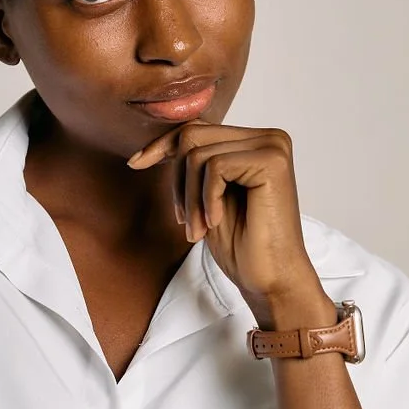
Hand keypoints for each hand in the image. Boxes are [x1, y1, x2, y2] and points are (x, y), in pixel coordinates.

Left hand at [126, 120, 323, 309]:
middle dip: (178, 182)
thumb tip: (159, 143)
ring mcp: (273, 146)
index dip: (162, 146)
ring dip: (189, 199)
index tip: (135, 164)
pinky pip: (215, 167)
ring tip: (198, 230)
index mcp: (254, 142)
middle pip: (192, 137)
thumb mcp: (206, 196)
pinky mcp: (272, 162)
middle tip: (184, 222)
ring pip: (198, 154)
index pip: (196, 128)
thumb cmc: (241, 244)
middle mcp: (267, 138)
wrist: (270, 280)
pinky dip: (205, 199)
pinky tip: (215, 223)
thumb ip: (195, 164)